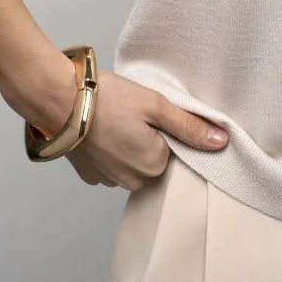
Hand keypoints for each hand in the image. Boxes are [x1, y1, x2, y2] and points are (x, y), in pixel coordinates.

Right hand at [17, 63, 229, 191]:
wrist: (60, 101)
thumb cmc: (110, 99)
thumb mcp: (156, 105)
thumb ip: (189, 126)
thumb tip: (221, 142)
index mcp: (154, 166)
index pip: (173, 150)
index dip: (166, 129)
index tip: (153, 113)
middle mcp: (133, 182)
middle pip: (153, 159)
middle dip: (148, 138)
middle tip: (134, 112)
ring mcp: (108, 180)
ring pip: (131, 162)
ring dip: (128, 144)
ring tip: (117, 118)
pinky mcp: (90, 174)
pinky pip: (111, 164)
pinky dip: (110, 149)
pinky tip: (103, 128)